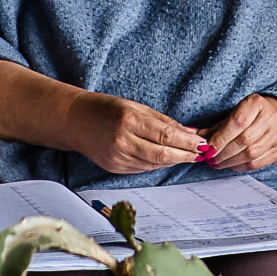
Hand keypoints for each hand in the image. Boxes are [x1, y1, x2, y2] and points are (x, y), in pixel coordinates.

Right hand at [68, 92, 206, 175]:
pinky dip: (157, 165)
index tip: (202, 142)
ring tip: (188, 156)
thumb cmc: (105, 108)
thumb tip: (189, 132)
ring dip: (174, 161)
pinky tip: (167, 159)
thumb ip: (163, 121)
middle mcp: (123, 141)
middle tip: (200, 153)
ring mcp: (117, 157)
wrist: (75, 120)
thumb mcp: (135, 107)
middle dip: (185, 155)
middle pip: (162, 154)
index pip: (166, 135)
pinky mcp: (114, 167)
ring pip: (154, 164)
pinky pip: (142, 168)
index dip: (187, 142)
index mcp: (129, 121)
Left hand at [203, 92, 276, 173]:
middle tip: (210, 158)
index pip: (238, 122)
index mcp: (257, 103)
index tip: (208, 147)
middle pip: (244, 140)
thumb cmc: (251, 115)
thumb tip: (200, 137)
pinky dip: (240, 166)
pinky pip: (257, 163)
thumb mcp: (235, 113)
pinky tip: (231, 164)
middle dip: (223, 152)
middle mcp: (270, 118)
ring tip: (217, 163)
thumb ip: (218, 126)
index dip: (221, 137)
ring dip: (230, 161)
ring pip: (251, 154)